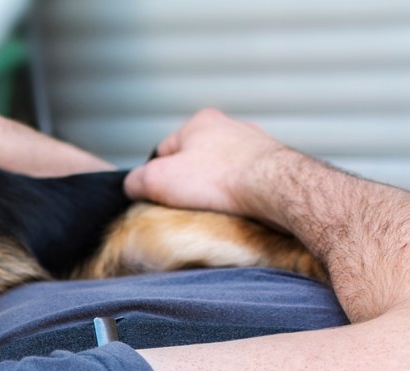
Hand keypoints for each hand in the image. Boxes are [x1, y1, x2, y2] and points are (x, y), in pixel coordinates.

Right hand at [124, 109, 291, 220]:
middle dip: (188, 183)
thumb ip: (135, 181)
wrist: (276, 188)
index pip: (163, 150)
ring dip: (214, 191)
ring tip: (212, 209)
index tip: (160, 196)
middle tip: (186, 204)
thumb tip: (133, 187)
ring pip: (222, 173)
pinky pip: (245, 184)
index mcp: (200, 122)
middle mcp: (230, 127)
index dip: (156, 176)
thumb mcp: (158, 180)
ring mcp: (255, 145)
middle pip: (194, 161)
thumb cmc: (219, 178)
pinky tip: (236, 209)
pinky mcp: (274, 167)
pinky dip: (238, 197)